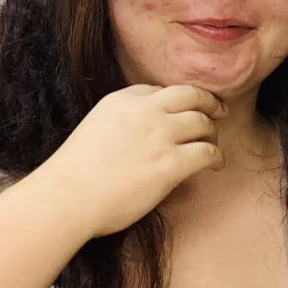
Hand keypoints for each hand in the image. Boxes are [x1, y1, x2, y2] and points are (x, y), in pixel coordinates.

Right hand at [32, 83, 227, 239]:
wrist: (68, 197)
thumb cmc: (74, 174)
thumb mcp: (94, 129)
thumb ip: (119, 123)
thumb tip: (140, 135)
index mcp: (121, 100)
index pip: (158, 91)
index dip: (175, 101)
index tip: (182, 110)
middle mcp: (144, 112)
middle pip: (190, 96)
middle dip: (208, 102)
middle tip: (219, 111)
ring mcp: (159, 136)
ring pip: (202, 122)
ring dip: (212, 131)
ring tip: (213, 143)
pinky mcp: (170, 164)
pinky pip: (207, 152)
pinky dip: (216, 156)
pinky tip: (217, 164)